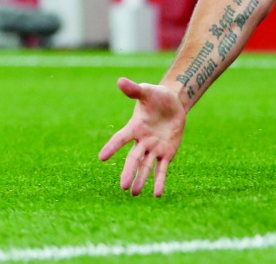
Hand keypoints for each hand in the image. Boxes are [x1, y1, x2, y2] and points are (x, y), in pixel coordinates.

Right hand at [99, 78, 186, 196]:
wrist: (173, 103)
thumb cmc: (157, 97)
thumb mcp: (148, 92)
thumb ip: (134, 90)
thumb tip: (120, 80)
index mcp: (135, 127)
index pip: (121, 138)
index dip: (112, 147)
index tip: (101, 157)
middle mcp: (142, 141)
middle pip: (134, 158)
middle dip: (129, 171)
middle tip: (123, 186)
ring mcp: (154, 148)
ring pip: (146, 166)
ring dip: (141, 179)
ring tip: (135, 193)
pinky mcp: (166, 153)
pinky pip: (162, 169)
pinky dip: (160, 181)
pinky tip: (158, 194)